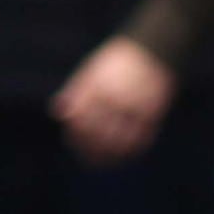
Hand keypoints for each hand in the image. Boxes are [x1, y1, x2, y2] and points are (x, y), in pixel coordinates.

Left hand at [51, 34, 172, 165]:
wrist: (152, 52)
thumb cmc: (115, 63)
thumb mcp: (90, 71)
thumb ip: (75, 92)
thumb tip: (59, 112)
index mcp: (97, 87)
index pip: (81, 121)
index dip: (76, 136)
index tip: (75, 144)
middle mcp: (117, 97)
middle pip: (99, 134)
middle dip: (92, 149)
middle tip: (88, 158)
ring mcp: (136, 106)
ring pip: (121, 141)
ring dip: (111, 155)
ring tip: (104, 161)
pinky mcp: (154, 112)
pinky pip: (141, 139)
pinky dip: (131, 151)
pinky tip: (124, 155)